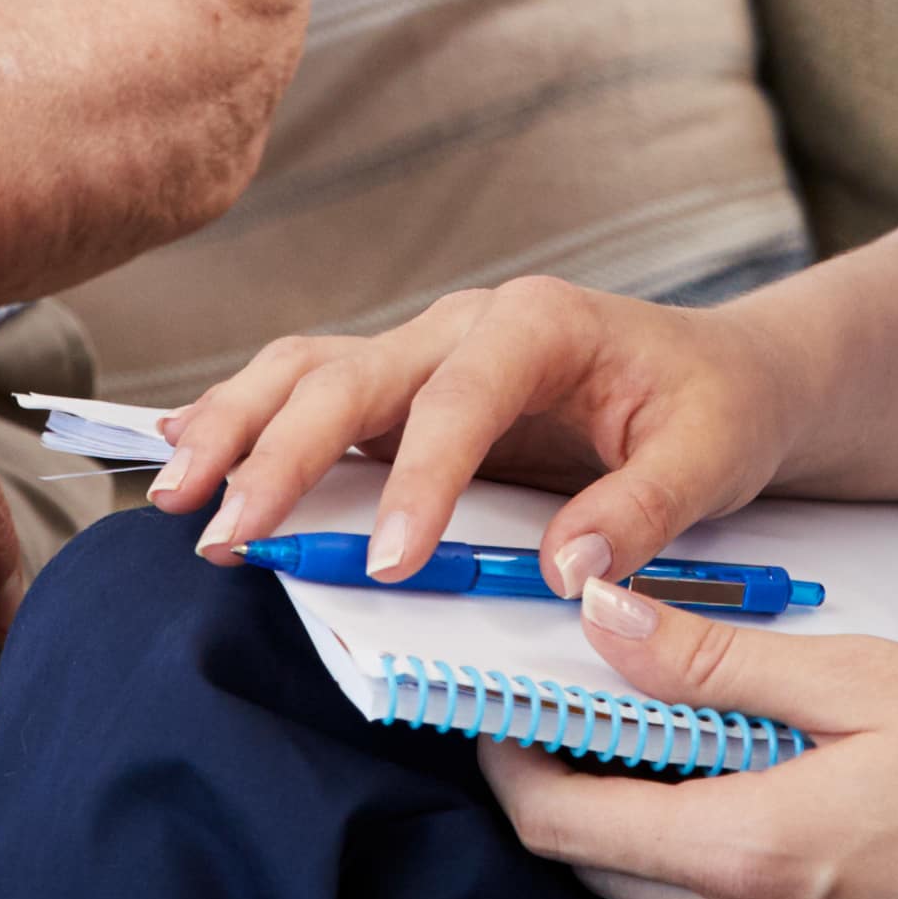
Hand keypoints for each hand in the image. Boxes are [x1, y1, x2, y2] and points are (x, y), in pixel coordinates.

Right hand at [156, 274, 805, 595]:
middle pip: (348, 371)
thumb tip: (570, 573)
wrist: (721, 375)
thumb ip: (642, 511)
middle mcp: (463, 325)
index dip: (417, 479)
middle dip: (279, 449)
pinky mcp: (403, 392)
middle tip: (227, 530)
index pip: (459, 397)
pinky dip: (243, 416)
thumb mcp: (710, 457)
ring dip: (234, 425)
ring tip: (176, 494)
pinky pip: (309, 389)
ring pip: (306, 369)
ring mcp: (424, 354)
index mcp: (538, 324)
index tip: (388, 563)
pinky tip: (180, 449)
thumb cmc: (714, 408)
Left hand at [483, 579, 897, 898]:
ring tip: (652, 719)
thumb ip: (714, 660)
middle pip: (588, 864)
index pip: (562, 823)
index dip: (509, 755)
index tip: (503, 689)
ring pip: (638, 895)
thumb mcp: (855, 676)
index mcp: (749, 854)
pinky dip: (679, 846)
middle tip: (572, 687)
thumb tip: (603, 621)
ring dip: (619, 814)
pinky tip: (720, 774)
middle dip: (557, 780)